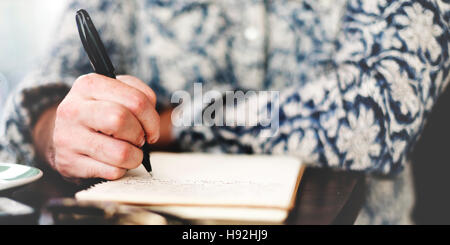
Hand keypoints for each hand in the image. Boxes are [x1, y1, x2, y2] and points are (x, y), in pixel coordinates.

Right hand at [33, 74, 159, 179]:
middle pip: (121, 120)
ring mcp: (69, 137)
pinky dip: (121, 169)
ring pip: (120, 152)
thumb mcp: (116, 93)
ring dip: (134, 156)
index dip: (152, 118)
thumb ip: (139, 94)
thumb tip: (151, 115)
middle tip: (139, 139)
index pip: (135, 100)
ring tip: (129, 152)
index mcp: (89, 85)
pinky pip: (112, 171)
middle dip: (140, 134)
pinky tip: (114, 162)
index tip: (151, 128)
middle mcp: (74, 109)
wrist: (64, 136)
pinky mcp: (70, 163)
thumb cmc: (99, 113)